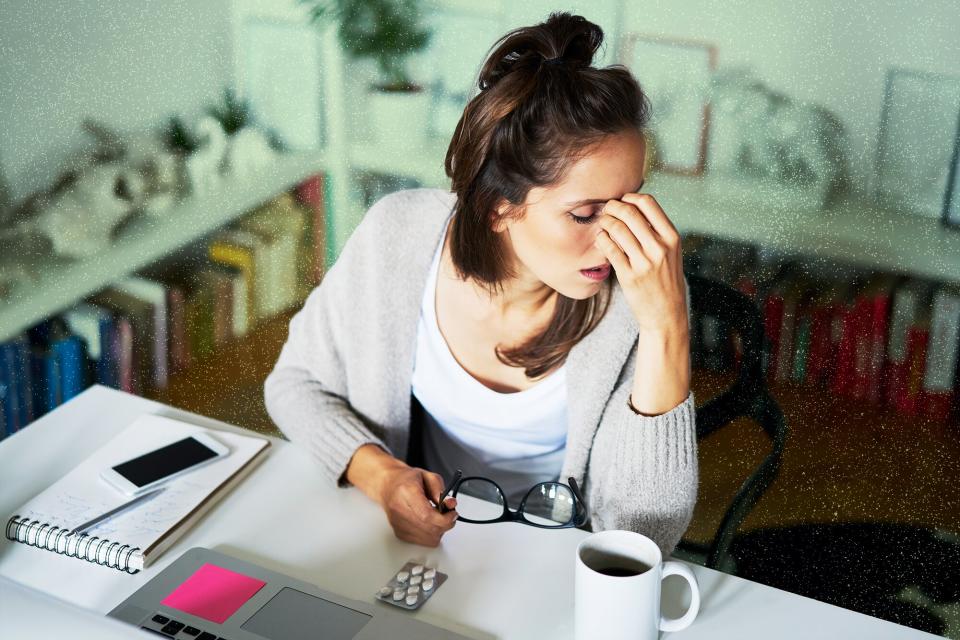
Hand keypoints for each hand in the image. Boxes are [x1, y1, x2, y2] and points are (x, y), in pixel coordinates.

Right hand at [376, 463, 458, 546]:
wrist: (387, 486)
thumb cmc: (406, 480)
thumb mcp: (427, 476)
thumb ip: (440, 490)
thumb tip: (450, 504)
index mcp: (406, 493)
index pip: (427, 516)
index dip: (444, 519)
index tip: (452, 514)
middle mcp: (399, 511)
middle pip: (430, 529)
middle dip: (446, 524)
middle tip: (449, 514)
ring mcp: (398, 524)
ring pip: (429, 539)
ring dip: (439, 530)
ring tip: (437, 517)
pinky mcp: (399, 533)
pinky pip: (423, 542)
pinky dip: (431, 534)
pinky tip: (429, 523)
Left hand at [593, 193, 687, 333]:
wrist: (666, 313)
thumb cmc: (665, 279)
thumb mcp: (671, 252)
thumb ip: (657, 231)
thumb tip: (633, 205)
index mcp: (671, 237)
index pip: (648, 203)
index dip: (630, 197)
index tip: (622, 201)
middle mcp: (660, 248)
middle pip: (629, 213)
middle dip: (612, 207)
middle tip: (606, 210)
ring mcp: (644, 262)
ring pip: (617, 229)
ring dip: (605, 222)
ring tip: (602, 224)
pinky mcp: (629, 276)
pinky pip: (609, 249)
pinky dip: (601, 239)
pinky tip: (601, 239)